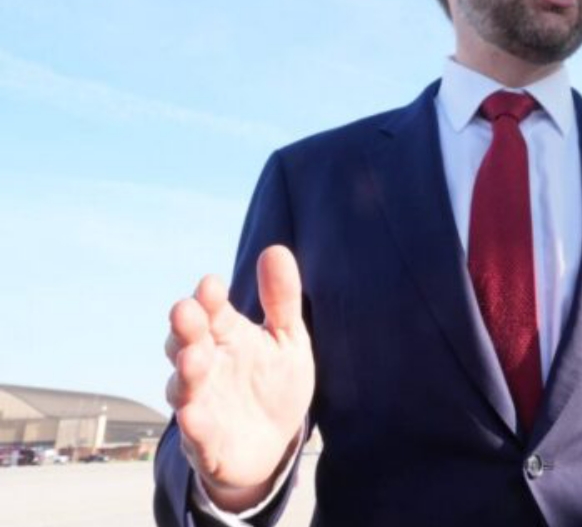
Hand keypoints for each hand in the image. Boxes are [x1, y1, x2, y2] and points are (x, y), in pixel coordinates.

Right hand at [165, 245, 315, 511]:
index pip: (211, 312)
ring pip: (183, 387)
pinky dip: (194, 424)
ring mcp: (201, 404)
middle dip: (185, 329)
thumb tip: (275, 250)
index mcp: (225, 338)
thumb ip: (282, 299)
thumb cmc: (274, 384)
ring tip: (194, 358)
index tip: (211, 284)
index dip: (208, 300)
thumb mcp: (287, 339)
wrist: (273, 443)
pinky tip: (193, 415)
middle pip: (186, 343)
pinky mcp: (205, 442)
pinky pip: (196, 433)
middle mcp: (205, 367)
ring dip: (186, 373)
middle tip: (186, 311)